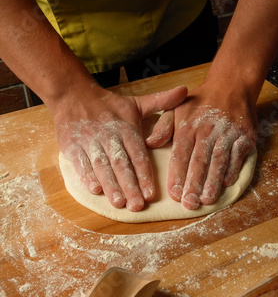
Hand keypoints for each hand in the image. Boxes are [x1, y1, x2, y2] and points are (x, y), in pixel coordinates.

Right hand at [53, 84, 186, 210]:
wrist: (72, 94)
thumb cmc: (108, 105)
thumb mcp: (136, 103)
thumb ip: (161, 102)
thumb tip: (185, 90)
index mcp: (127, 128)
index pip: (138, 155)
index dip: (145, 175)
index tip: (150, 194)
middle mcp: (109, 136)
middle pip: (121, 164)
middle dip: (130, 186)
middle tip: (137, 206)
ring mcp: (90, 141)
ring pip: (102, 166)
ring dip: (110, 185)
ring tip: (119, 202)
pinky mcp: (72, 146)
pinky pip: (81, 162)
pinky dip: (87, 176)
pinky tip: (95, 190)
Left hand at [147, 82, 256, 209]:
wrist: (232, 84)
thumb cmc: (200, 103)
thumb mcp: (176, 109)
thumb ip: (163, 127)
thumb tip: (149, 143)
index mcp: (188, 126)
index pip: (181, 154)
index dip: (178, 175)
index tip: (174, 193)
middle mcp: (207, 130)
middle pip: (200, 160)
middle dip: (194, 183)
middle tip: (189, 203)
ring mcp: (228, 133)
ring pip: (219, 160)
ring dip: (213, 181)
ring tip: (206, 199)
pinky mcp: (245, 136)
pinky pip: (238, 156)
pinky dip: (232, 170)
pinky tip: (225, 184)